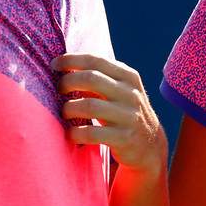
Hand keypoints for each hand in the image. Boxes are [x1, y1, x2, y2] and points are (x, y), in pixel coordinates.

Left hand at [52, 54, 166, 174]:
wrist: (150, 145)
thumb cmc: (125, 113)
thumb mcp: (121, 91)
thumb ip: (101, 77)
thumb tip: (65, 65)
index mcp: (128, 77)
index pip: (96, 60)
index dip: (71, 60)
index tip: (54, 64)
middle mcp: (130, 93)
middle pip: (91, 78)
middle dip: (67, 82)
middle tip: (58, 90)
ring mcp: (129, 116)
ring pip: (89, 105)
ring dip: (69, 109)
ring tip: (65, 113)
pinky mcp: (124, 138)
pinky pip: (91, 133)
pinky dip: (75, 133)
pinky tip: (71, 134)